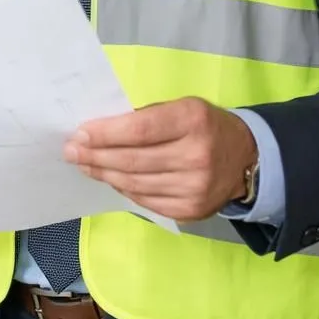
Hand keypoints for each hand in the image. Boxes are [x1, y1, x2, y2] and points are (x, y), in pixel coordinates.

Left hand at [64, 97, 256, 221]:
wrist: (247, 158)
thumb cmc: (205, 126)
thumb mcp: (183, 107)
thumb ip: (147, 117)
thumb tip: (99, 130)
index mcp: (193, 120)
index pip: (140, 129)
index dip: (105, 133)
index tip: (79, 133)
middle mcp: (197, 156)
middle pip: (133, 160)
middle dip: (95, 155)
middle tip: (71, 151)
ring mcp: (195, 188)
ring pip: (135, 183)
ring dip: (104, 173)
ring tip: (85, 165)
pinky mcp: (191, 211)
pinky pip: (145, 201)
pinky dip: (123, 189)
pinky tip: (111, 178)